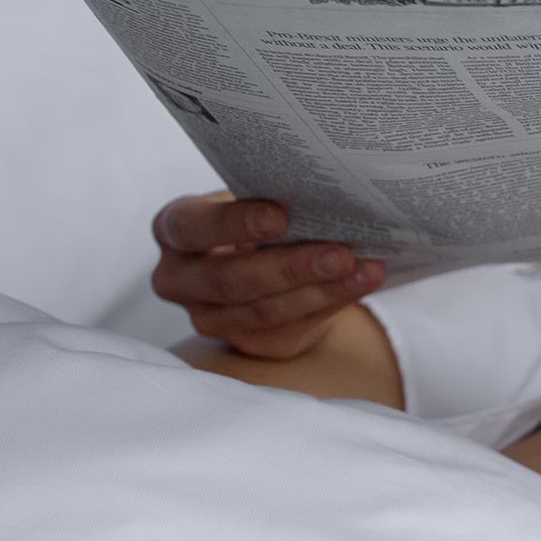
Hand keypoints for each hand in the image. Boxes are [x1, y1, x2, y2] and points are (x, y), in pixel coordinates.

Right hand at [151, 192, 383, 358]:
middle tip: (342, 253)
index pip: (192, 227)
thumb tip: (325, 199)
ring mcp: (209, 317)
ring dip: (321, 290)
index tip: (280, 216)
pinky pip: (291, 326)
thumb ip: (273, 202)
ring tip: (365, 270)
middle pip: (231, 280)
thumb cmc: (259, 220)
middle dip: (291, 267)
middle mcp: (180, 278)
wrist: (272, 264)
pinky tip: (361, 284)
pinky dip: (331, 303)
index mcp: (174, 229)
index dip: (233, 222)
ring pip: (265, 311)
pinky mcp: (246, 342)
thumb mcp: (256, 203)